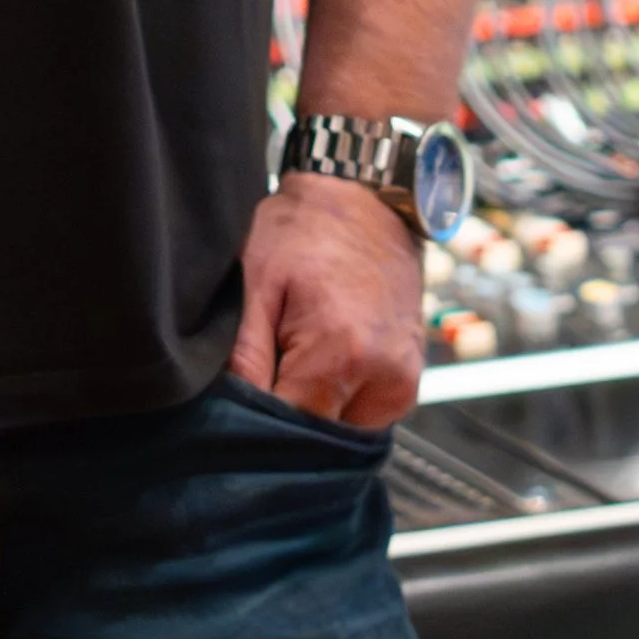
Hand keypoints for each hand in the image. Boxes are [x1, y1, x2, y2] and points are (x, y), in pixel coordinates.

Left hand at [230, 171, 423, 427]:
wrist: (365, 201)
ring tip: (292, 354)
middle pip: (316, 437)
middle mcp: (385, 378)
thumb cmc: (304, 231)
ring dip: (310, 410)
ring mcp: (403, 385)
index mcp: (342, 353)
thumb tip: (228, 416)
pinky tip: (317, 359)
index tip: (232, 405)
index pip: (288, 431)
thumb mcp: (256, 281)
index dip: (254, 425)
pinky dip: (333, 400)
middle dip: (282, 419)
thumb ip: (244, 356)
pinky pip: (359, 417)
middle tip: (261, 369)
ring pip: (338, 432)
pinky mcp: (409, 385)